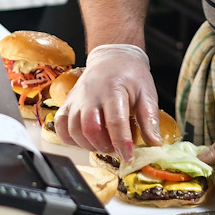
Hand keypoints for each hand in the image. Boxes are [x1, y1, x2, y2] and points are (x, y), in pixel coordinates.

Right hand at [55, 44, 161, 161]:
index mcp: (113, 89)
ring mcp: (76, 98)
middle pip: (89, 127)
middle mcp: (90, 93)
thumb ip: (149, 118)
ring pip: (73, 129)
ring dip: (88, 144)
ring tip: (104, 144)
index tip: (128, 156)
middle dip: (103, 145)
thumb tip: (154, 143)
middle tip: (116, 148)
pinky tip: (85, 140)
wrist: (112, 58)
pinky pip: (60, 126)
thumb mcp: (146, 93)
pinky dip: (70, 139)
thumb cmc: (130, 75)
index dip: (121, 142)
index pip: (115, 120)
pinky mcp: (68, 103)